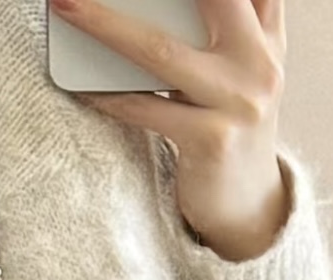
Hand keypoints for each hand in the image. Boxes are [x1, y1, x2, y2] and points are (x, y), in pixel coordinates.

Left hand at [48, 0, 289, 260]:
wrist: (249, 206)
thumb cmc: (229, 124)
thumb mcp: (241, 67)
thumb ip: (230, 21)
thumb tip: (148, 3)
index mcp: (266, 33)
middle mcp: (260, 61)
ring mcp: (239, 102)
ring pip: (161, 53)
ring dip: (106, 24)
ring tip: (66, 4)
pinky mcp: (213, 140)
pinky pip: (147, 110)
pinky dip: (110, 95)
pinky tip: (82, 82)